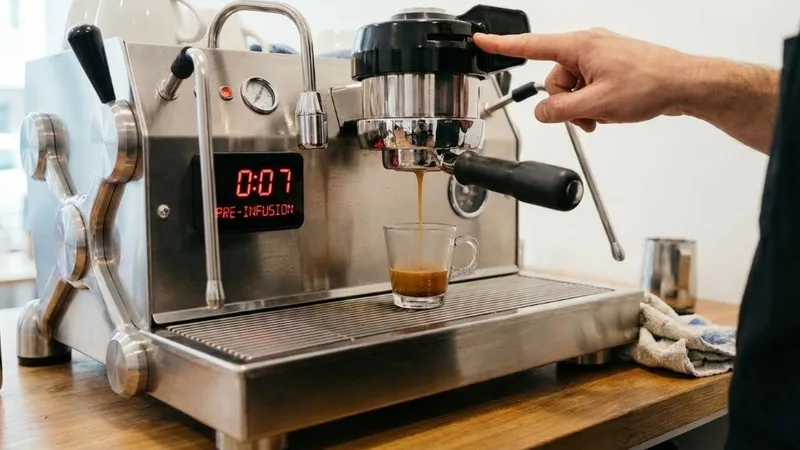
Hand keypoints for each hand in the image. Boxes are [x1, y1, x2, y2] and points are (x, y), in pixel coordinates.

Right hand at [474, 29, 697, 131]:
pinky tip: (609, 111)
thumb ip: (561, 110)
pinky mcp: (610, 67)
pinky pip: (587, 87)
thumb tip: (542, 112)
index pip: (531, 46)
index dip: (502, 44)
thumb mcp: (597, 105)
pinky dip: (593, 103)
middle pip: (553, 79)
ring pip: (571, 87)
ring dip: (581, 107)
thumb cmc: (651, 84)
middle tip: (587, 116)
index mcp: (580, 46)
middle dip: (565, 103)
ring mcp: (600, 56)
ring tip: (603, 116)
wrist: (685, 84)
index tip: (481, 39)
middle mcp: (587, 46)